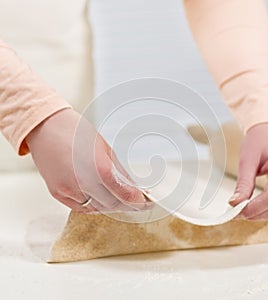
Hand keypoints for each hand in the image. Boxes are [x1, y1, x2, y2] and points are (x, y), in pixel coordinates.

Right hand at [26, 108, 147, 212]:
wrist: (45, 126)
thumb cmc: (76, 132)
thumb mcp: (104, 148)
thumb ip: (119, 171)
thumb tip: (133, 187)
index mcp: (98, 167)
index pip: (124, 194)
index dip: (137, 201)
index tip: (146, 203)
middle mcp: (82, 183)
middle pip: (111, 204)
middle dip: (127, 205)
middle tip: (136, 202)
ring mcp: (67, 190)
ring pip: (96, 208)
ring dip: (111, 206)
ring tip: (120, 199)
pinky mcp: (57, 193)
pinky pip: (80, 207)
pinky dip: (94, 206)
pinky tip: (101, 198)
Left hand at [229, 123, 267, 219]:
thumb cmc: (260, 140)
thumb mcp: (247, 159)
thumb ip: (243, 182)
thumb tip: (235, 202)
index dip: (253, 208)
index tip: (235, 211)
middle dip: (256, 214)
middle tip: (236, 213)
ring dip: (262, 214)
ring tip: (243, 209)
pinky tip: (253, 206)